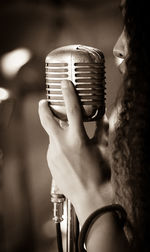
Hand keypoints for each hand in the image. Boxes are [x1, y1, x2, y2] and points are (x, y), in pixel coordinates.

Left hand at [38, 80, 112, 224]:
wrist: (91, 197)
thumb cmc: (100, 174)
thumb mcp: (103, 149)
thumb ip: (102, 130)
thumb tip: (104, 118)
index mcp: (78, 139)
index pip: (71, 109)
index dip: (68, 93)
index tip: (64, 83)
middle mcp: (62, 145)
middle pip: (47, 119)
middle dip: (43, 107)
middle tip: (44, 102)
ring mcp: (54, 154)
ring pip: (52, 135)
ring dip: (58, 132)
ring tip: (69, 138)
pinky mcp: (51, 163)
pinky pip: (53, 148)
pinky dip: (60, 145)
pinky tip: (70, 154)